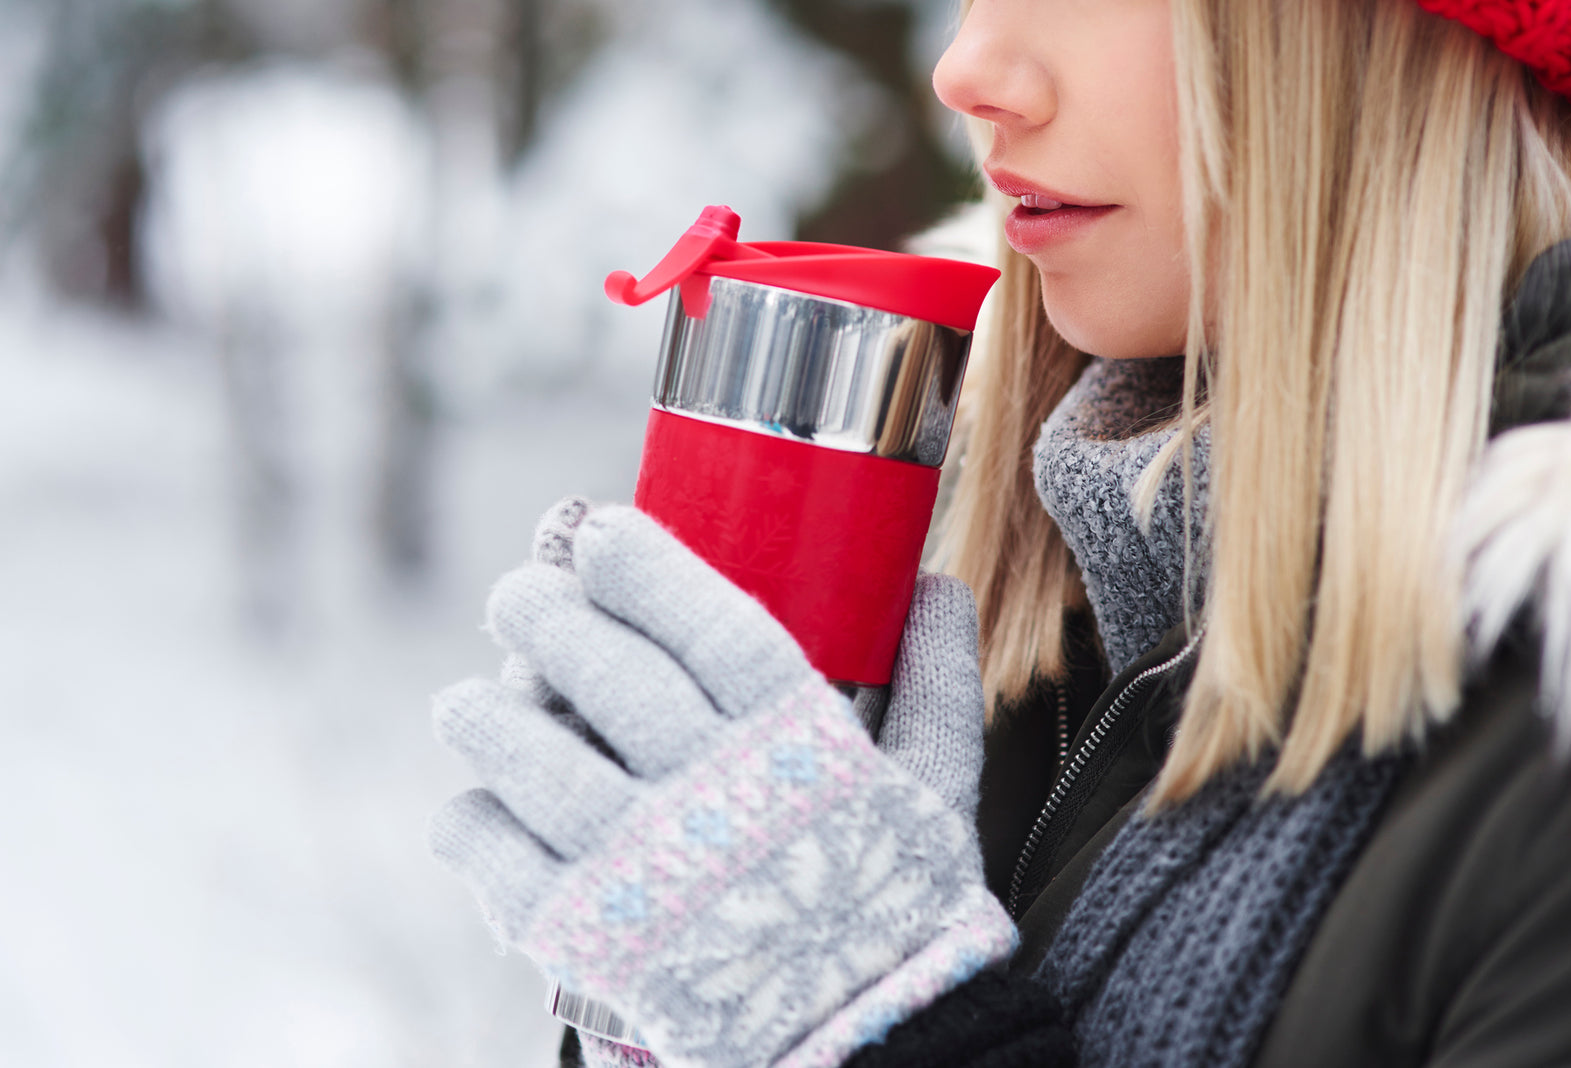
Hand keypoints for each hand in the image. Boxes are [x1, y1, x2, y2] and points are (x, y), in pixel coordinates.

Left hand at [429, 501, 1012, 1066]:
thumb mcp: (941, 792)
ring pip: (534, 761)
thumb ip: (939, 685)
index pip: (710, 625)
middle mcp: (716, 795)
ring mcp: (648, 870)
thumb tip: (938, 587)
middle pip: (607, 675)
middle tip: (517, 596)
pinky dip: (474, 828)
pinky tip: (474, 809)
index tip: (602, 534)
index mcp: (800, 746)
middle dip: (542, 615)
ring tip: (466, 703)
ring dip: (486, 718)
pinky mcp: (594, 942)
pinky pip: (504, 864)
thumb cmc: (903, 911)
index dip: (647, 567)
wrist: (874, 1048)